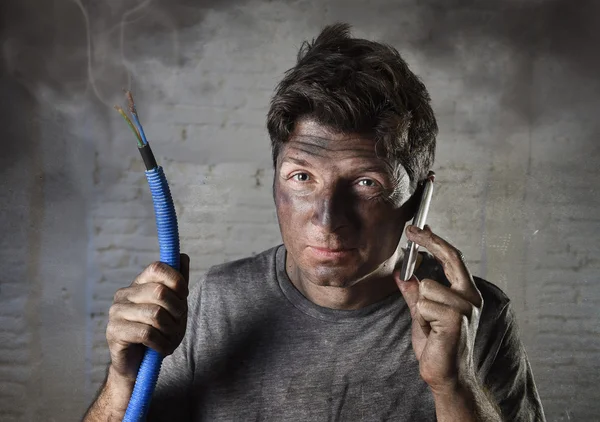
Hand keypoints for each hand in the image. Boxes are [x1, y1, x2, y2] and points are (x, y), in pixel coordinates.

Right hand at [106, 254, 189, 382]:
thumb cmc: (159, 332)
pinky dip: (161, 343)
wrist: (140, 365)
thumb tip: (183, 257)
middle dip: (177, 311)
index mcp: (139, 283)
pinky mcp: (114, 331)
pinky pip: (147, 333)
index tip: (184, 296)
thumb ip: (179, 283)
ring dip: (170, 330)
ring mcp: (116, 312)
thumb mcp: (175, 306)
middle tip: (176, 324)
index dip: (177, 280)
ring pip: (155, 314)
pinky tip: (160, 348)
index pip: (158, 267)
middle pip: (160, 292)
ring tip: (168, 338)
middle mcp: (124, 294)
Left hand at [394, 225, 482, 394]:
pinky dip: (421, 318)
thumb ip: (414, 292)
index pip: (452, 258)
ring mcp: (465, 307)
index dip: (435, 240)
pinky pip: (423, 304)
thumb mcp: (421, 314)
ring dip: (420, 307)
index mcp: (465, 293)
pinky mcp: (456, 318)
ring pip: (426, 287)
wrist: (446, 376)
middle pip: (449, 257)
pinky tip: (433, 333)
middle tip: (411, 230)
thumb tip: (402, 272)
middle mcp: (470, 297)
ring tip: (430, 326)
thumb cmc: (437, 346)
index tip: (417, 228)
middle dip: (428, 241)